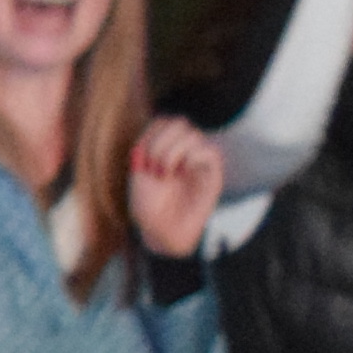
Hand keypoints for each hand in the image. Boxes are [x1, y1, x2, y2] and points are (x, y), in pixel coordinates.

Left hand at [125, 117, 223, 263]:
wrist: (162, 232)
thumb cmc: (149, 206)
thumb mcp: (139, 173)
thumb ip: (148, 145)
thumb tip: (159, 121)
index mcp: (165, 148)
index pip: (163, 121)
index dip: (151, 134)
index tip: (141, 158)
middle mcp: (184, 151)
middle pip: (178, 123)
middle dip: (159, 143)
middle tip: (153, 168)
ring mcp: (199, 161)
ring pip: (192, 134)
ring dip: (171, 152)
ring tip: (164, 174)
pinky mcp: (213, 174)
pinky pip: (208, 151)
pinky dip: (190, 158)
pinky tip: (182, 174)